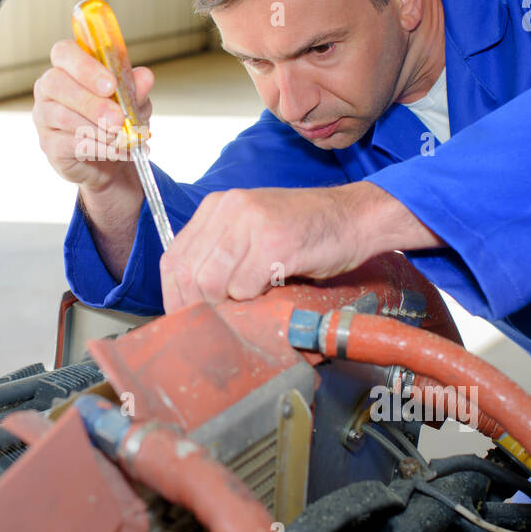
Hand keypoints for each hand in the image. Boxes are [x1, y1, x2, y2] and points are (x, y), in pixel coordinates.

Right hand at [32, 39, 154, 192]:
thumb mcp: (132, 101)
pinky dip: (97, 148)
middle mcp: (48, 88)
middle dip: (91, 102)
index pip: (64, 53)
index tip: (111, 85)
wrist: (110, 158)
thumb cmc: (115, 119)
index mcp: (67, 67)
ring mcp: (44, 117)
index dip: (85, 66)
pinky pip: (68, 144)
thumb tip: (145, 77)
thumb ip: (135, 88)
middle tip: (118, 118)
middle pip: (56, 83)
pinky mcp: (49, 145)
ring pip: (63, 116)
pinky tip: (115, 150)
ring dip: (97, 128)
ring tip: (120, 137)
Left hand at [159, 182, 444, 313]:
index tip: (184, 319)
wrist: (357, 216)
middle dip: (196, 307)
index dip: (174, 296)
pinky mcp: (275, 242)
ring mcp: (252, 223)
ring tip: (247, 307)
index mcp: (217, 206)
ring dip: (226, 304)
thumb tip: (192, 299)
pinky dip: (253, 300)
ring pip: (211, 281)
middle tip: (214, 324)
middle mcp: (229, 208)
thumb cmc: (307, 231)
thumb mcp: (253, 231)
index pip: (173, 258)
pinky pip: (245, 286)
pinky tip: (270, 293)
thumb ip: (222, 253)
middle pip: (188, 272)